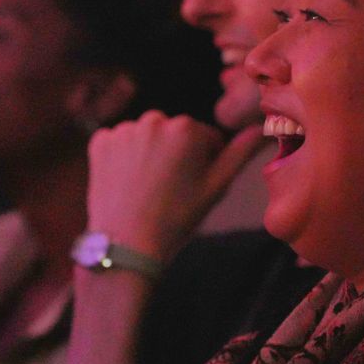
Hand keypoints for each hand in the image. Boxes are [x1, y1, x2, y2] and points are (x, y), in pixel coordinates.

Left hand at [85, 114, 265, 262]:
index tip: (192, 186)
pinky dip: (123, 157)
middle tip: (169, 189)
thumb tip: (263, 129)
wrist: (127, 243)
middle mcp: (154, 120)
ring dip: (149, 153)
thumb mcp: (216, 187)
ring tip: (147, 187)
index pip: (205, 137)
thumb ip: (241, 153)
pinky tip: (127, 181)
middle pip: (174, 133)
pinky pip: (119, 142)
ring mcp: (124, 129)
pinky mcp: (100, 141)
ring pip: (146, 137)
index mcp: (186, 129)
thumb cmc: (177, 218)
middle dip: (175, 153)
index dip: (204, 162)